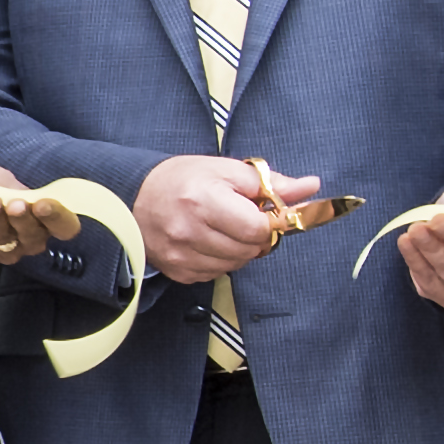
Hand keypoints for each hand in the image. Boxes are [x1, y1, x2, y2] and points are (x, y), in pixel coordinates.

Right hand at [135, 154, 302, 284]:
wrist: (134, 196)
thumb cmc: (181, 179)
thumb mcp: (226, 170)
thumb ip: (271, 182)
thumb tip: (310, 186)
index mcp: (204, 201)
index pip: (258, 228)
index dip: (270, 221)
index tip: (267, 212)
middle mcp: (190, 231)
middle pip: (250, 249)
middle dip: (255, 235)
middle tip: (242, 217)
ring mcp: (181, 255)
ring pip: (236, 264)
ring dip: (239, 249)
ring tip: (224, 228)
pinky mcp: (178, 271)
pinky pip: (216, 273)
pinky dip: (220, 260)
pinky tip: (208, 241)